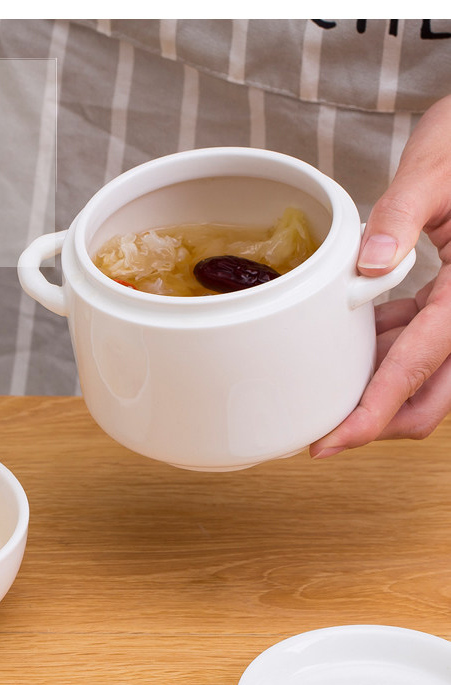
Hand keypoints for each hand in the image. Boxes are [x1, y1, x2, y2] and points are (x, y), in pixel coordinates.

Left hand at [310, 94, 450, 458]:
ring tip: (327, 386)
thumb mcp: (438, 167)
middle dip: (377, 421)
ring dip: (380, 389)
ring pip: (426, 379)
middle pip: (430, 398)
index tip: (330, 442)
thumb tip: (369, 264)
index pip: (418, 367)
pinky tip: (356, 342)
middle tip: (321, 429)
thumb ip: (402, 213)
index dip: (372, 414)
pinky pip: (424, 347)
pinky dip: (389, 354)